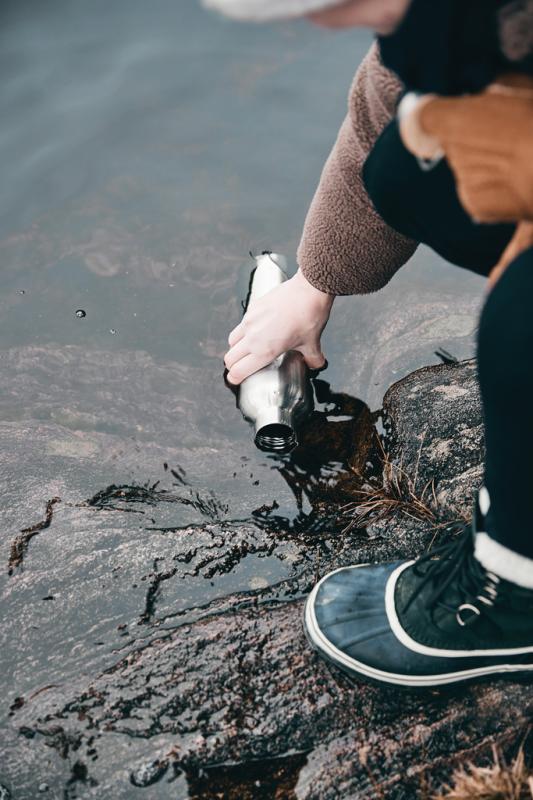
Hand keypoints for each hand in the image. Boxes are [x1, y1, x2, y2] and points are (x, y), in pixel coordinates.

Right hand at [224, 268, 333, 384]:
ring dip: (236, 348)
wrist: (308, 290)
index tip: (237, 379)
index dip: (234, 378)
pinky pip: (242, 324)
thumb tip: (316, 364)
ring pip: (232, 340)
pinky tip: (258, 330)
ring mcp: (250, 321)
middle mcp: (253, 338)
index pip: (238, 371)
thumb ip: (313, 359)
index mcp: (264, 351)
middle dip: (233, 365)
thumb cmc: (309, 316)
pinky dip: (245, 331)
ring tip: (247, 350)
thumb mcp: (312, 343)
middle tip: (240, 367)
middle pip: (230, 358)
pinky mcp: (252, 308)